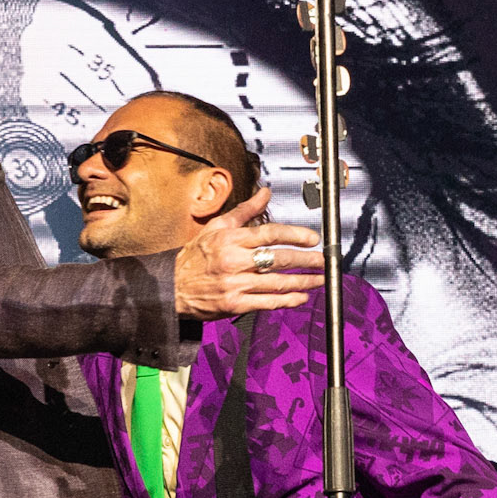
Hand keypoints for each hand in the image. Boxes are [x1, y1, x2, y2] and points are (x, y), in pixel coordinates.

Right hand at [173, 188, 324, 317]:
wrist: (173, 286)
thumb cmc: (196, 256)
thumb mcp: (217, 227)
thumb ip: (245, 210)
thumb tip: (265, 192)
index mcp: (231, 239)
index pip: (269, 234)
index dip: (294, 235)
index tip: (312, 238)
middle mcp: (234, 261)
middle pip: (278, 259)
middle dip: (305, 260)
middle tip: (323, 260)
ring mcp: (235, 284)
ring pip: (277, 283)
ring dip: (303, 281)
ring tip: (319, 279)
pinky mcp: (235, 304)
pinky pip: (268, 303)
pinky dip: (288, 301)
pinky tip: (302, 297)